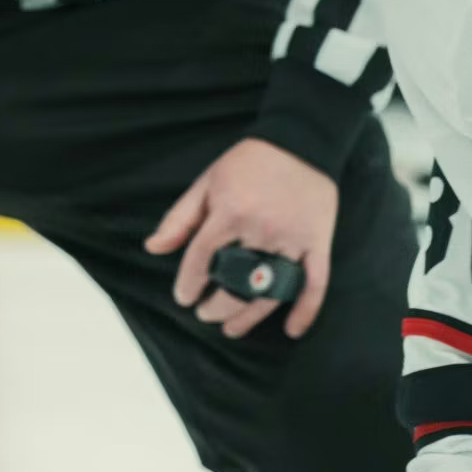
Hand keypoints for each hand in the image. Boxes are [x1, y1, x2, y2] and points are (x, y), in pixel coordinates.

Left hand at [144, 137, 337, 339]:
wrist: (301, 141)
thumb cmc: (249, 163)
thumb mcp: (207, 182)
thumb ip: (180, 218)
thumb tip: (153, 249)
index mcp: (231, 212)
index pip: (202, 259)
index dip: (189, 284)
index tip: (184, 297)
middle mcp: (262, 229)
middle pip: (236, 284)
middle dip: (217, 306)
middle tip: (205, 313)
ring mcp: (293, 239)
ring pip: (270, 291)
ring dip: (249, 317)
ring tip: (231, 329)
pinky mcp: (318, 242)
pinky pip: (315, 283)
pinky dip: (306, 310)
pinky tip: (292, 330)